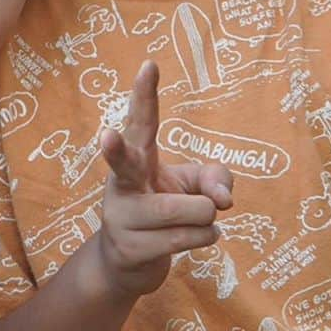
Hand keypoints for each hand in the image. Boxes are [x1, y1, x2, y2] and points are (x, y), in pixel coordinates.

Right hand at [97, 61, 232, 298]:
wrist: (127, 265)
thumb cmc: (164, 211)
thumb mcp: (192, 186)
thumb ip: (216, 179)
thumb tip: (223, 201)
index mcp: (137, 158)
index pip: (142, 121)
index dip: (145, 93)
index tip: (149, 65)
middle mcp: (122, 184)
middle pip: (123, 163)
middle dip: (115, 150)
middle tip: (106, 136)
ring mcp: (122, 218)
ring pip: (186, 211)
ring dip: (205, 216)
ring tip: (199, 219)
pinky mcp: (131, 250)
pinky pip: (188, 238)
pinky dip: (205, 237)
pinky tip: (195, 237)